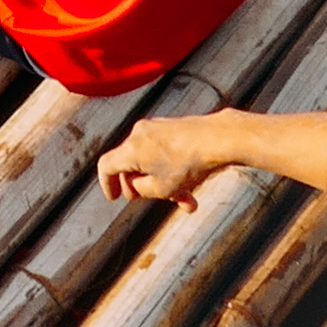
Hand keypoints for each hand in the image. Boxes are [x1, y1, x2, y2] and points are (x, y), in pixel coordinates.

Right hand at [98, 112, 232, 206]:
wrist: (220, 138)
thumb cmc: (190, 165)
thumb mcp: (161, 189)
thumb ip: (141, 190)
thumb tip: (137, 184)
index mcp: (131, 149)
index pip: (106, 165)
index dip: (107, 184)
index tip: (114, 197)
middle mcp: (140, 134)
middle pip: (130, 163)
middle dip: (139, 185)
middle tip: (145, 198)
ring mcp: (157, 127)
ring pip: (151, 159)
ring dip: (162, 181)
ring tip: (184, 200)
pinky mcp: (173, 126)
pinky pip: (164, 151)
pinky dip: (172, 169)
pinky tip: (191, 185)